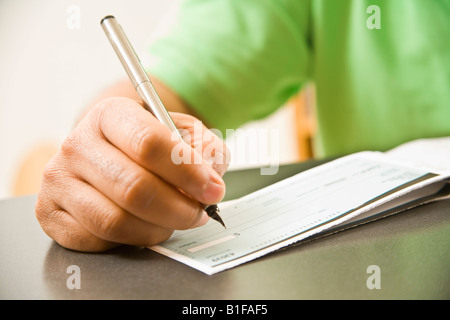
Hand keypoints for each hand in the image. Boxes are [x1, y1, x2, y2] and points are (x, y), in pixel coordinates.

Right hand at [35, 97, 228, 251]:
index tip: (212, 190)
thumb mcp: (184, 134)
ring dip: (158, 229)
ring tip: (174, 221)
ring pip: (116, 220)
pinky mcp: (50, 212)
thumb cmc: (150, 145)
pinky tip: (143, 226)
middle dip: (179, 209)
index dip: (187, 172)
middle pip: (134, 188)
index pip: (149, 143)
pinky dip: (130, 240)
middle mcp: (78, 144)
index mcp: (110, 114)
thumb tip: (210, 180)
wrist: (111, 154)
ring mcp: (59, 179)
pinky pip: (97, 240)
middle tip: (198, 213)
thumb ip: (205, 149)